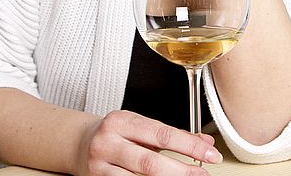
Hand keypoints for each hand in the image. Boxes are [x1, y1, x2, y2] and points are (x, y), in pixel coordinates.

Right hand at [76, 110, 221, 175]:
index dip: (189, 146)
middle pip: (150, 162)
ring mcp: (100, 165)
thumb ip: (173, 135)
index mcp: (122, 121)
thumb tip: (205, 142)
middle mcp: (109, 141)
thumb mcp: (141, 126)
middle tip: (203, 175)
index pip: (162, 134)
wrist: (80, 144)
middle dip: (181, 171)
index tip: (210, 154)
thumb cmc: (116, 133)